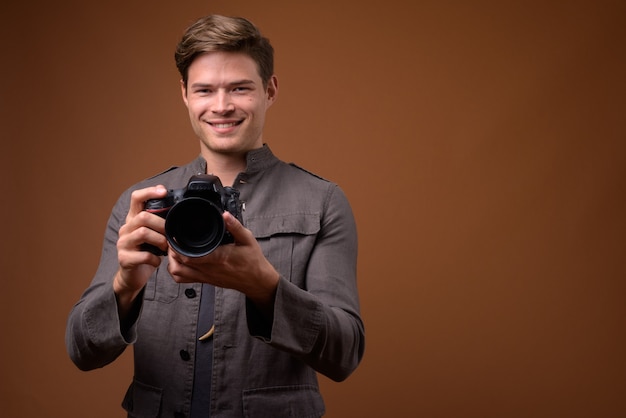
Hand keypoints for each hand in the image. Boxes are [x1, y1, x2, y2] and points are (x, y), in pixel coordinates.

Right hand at [113, 185, 167, 314]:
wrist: (132, 276)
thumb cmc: (146, 252)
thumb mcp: (153, 235)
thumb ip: (160, 223)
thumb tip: (180, 214)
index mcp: (133, 219)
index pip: (136, 198)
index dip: (149, 192)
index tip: (163, 191)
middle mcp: (126, 229)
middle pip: (143, 217)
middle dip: (161, 224)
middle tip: (171, 234)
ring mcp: (123, 243)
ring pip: (143, 233)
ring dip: (160, 240)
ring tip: (165, 248)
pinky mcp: (124, 258)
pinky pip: (143, 255)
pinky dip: (155, 259)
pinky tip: (158, 261)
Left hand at [168, 211, 279, 313]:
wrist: (256, 280)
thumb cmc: (252, 260)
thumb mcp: (248, 239)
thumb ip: (235, 227)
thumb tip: (225, 214)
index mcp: (218, 258)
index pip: (189, 255)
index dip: (177, 245)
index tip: (174, 234)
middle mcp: (209, 269)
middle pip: (179, 263)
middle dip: (171, 250)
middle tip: (172, 238)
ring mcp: (206, 276)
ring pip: (178, 273)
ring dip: (172, 261)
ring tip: (174, 249)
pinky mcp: (206, 280)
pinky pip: (184, 279)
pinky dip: (177, 271)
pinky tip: (179, 261)